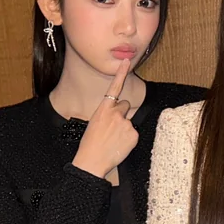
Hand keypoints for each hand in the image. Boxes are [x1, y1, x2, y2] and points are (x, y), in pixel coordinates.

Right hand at [71, 58, 138, 178]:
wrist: (92, 161)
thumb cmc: (90, 144)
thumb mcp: (94, 124)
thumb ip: (107, 115)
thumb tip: (118, 115)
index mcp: (102, 109)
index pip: (114, 87)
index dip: (121, 73)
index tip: (127, 61)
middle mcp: (116, 113)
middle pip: (125, 105)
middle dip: (121, 113)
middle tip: (112, 127)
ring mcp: (126, 123)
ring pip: (129, 120)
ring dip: (124, 127)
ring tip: (113, 139)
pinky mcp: (133, 134)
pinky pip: (133, 132)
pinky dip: (128, 138)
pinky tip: (119, 145)